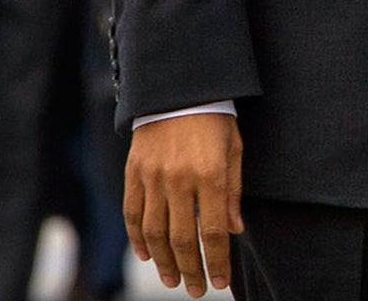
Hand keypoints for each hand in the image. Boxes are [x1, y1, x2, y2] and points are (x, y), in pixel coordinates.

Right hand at [126, 112, 243, 294]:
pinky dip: (139, 239)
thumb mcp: (234, 149)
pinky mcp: (133, 173)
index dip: (216, 261)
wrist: (178, 87)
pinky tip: (147, 255)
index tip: (219, 282)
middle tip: (195, 289)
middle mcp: (179, 179)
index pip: (213, 232)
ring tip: (173, 279)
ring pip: (154, 233)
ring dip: (163, 262)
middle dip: (190, 269)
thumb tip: (234, 231)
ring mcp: (152, 177)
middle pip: (182, 239)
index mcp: (210, 175)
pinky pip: (133, 214)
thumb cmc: (215, 118)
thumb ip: (232, 192)